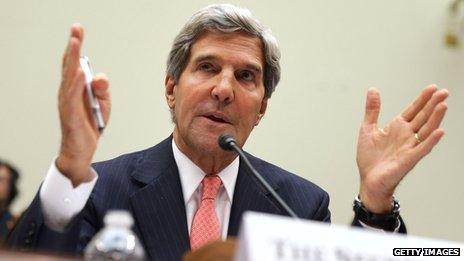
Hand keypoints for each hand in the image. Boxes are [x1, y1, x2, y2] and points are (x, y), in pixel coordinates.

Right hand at [56, 24, 110, 186]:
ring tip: (76, 43)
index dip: (76, 47)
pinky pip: (72, 96)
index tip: (78, 30)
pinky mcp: (71, 115)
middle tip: (76, 29)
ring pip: (69, 77)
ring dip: (73, 59)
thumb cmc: (90, 125)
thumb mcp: (102, 105)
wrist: (82, 150)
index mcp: (75, 89)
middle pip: (69, 66)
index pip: (74, 64)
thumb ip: (102, 90)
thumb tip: (99, 76)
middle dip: (73, 47)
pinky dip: (75, 83)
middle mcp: (67, 93)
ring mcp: (67, 103)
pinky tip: (79, 71)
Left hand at [356, 85, 447, 212]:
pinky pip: (422, 149)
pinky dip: (430, 141)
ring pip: (426, 130)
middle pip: (423, 117)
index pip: (413, 110)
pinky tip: (439, 131)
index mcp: (397, 127)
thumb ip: (372, 110)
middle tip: (444, 91)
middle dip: (433, 104)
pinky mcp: (409, 160)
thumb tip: (373, 90)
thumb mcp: (367, 129)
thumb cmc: (370, 158)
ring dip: (435, 118)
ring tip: (443, 105)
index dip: (422, 99)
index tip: (432, 87)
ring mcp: (409, 147)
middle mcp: (406, 136)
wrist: (368, 180)